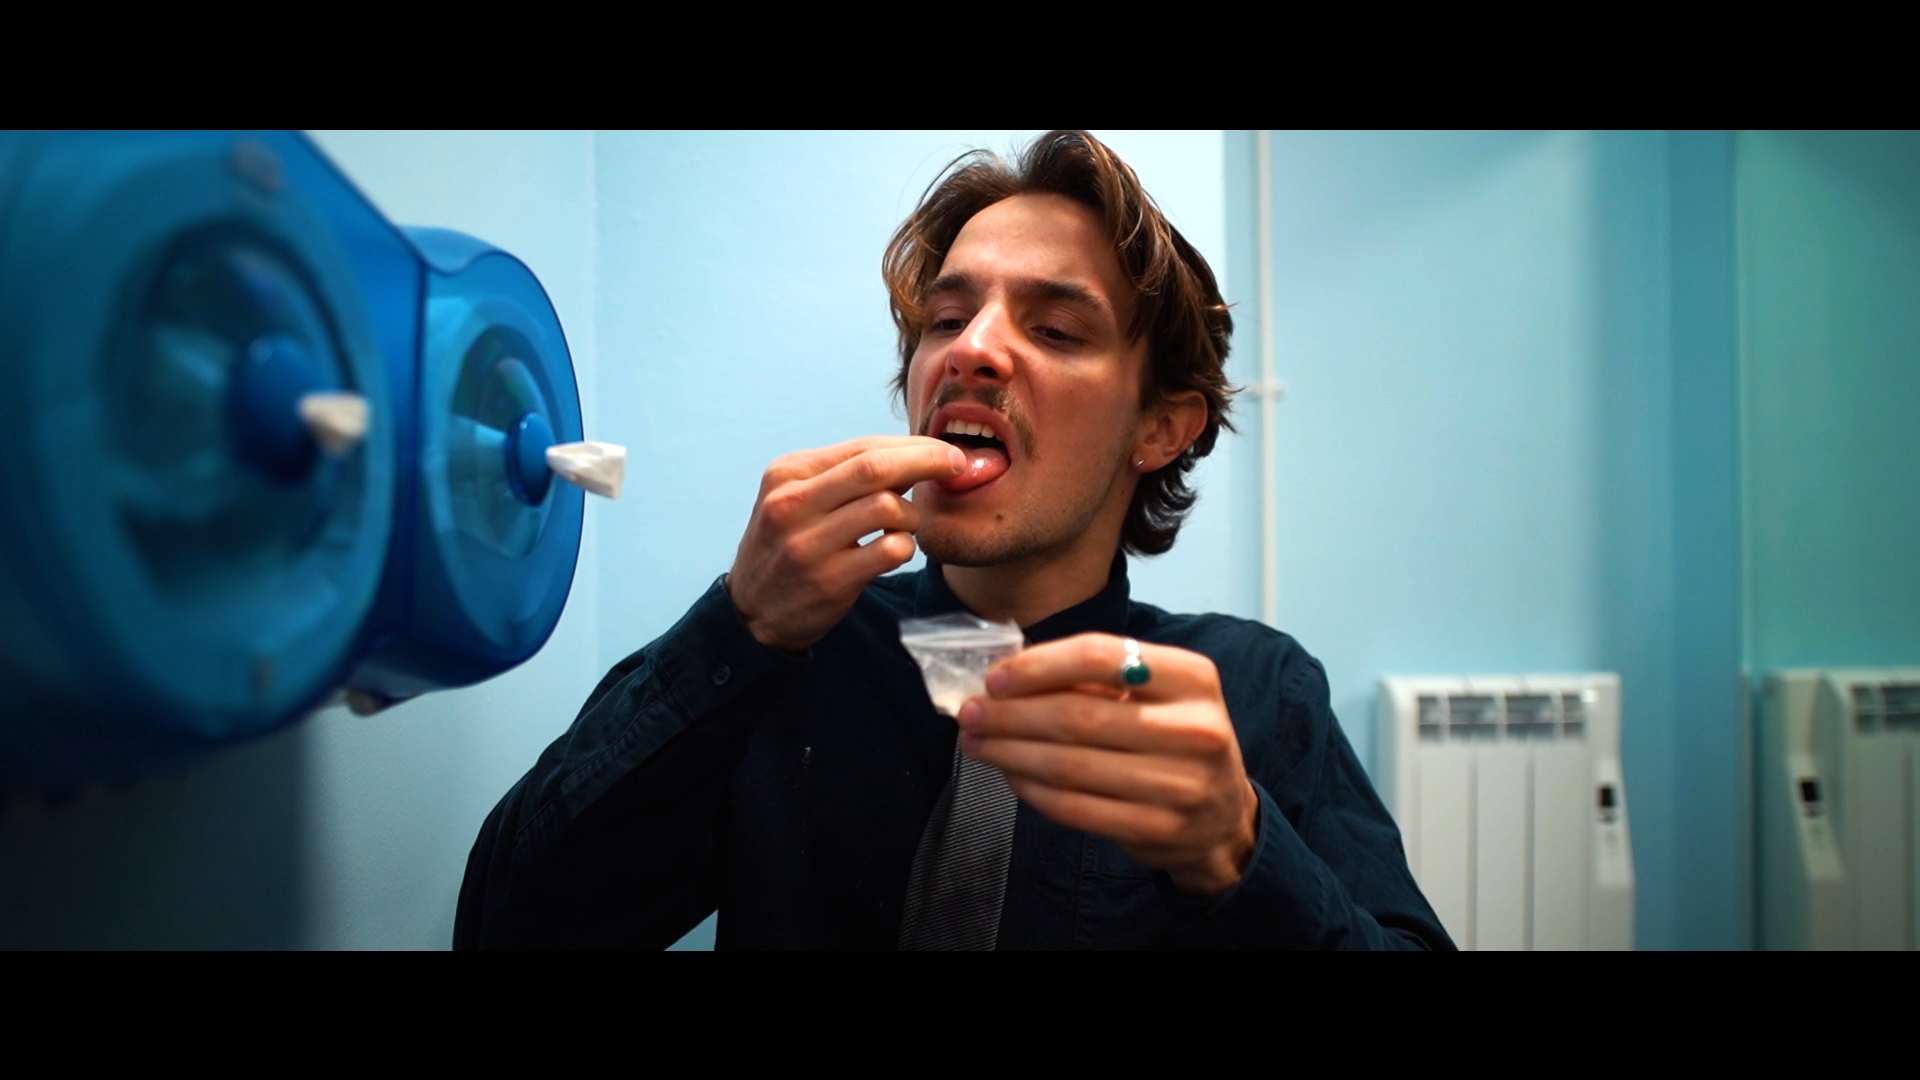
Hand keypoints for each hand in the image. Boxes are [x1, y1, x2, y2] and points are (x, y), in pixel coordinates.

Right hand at [728, 436, 964, 652]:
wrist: (751, 613)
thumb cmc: (786, 547)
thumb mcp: (798, 500)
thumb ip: (845, 477)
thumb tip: (912, 454)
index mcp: (787, 474)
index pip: (862, 446)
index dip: (911, 445)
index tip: (944, 449)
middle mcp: (792, 504)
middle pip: (876, 468)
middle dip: (926, 460)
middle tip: (956, 464)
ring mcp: (808, 544)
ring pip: (888, 508)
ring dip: (912, 515)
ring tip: (906, 526)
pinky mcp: (829, 580)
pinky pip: (890, 550)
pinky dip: (906, 546)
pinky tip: (897, 550)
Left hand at [956, 634, 1258, 895]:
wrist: (1222, 817)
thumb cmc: (1174, 740)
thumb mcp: (1158, 695)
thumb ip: (1096, 679)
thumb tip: (1008, 676)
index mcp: (1193, 677)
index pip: (1100, 656)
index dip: (1038, 666)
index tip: (994, 678)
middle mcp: (1195, 728)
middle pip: (1078, 715)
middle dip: (1010, 715)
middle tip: (969, 713)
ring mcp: (1180, 784)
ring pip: (1070, 765)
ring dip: (1010, 753)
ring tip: (976, 743)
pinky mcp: (1158, 829)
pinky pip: (1075, 807)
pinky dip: (1032, 790)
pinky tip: (1010, 774)